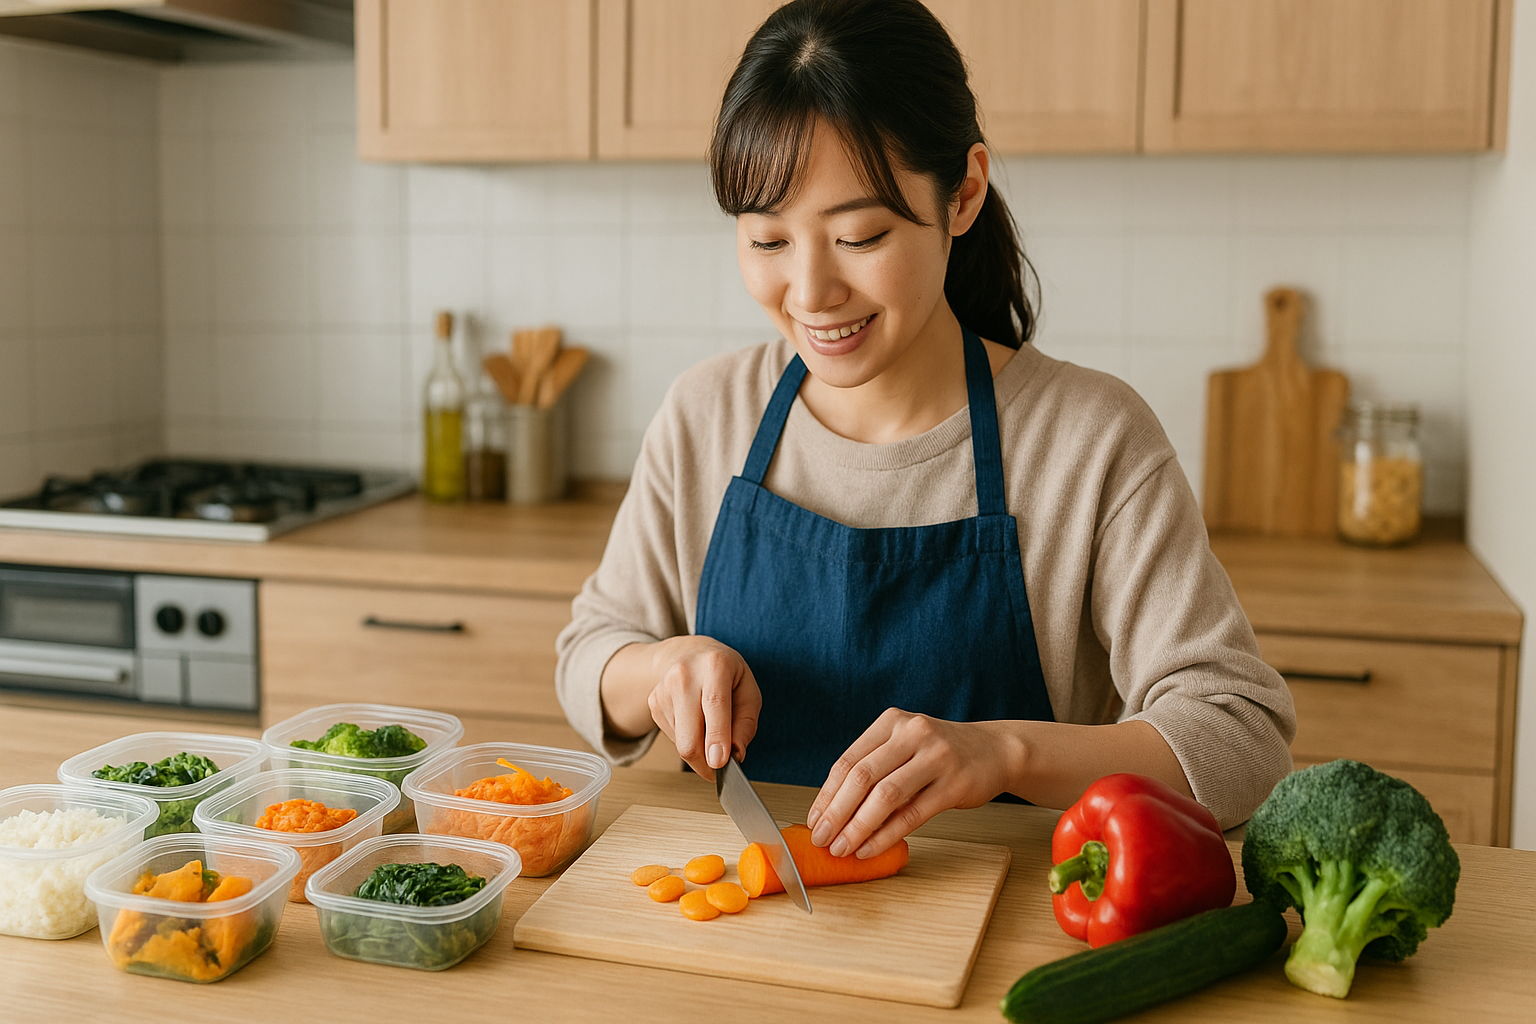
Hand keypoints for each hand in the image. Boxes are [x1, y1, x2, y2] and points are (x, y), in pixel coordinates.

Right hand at [644, 635, 761, 779]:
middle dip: (705, 763)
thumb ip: (746, 723)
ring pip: (681, 743)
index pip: (714, 705)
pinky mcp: (653, 703)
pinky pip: (673, 738)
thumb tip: (736, 754)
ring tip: (709, 726)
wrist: (688, 653)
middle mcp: (684, 675)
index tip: (720, 763)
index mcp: (715, 666)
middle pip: (689, 737)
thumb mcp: (748, 690)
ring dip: (699, 749)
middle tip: (720, 769)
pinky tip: (694, 720)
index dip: (717, 737)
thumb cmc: (725, 673)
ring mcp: (664, 690)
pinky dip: (688, 739)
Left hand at [805, 709, 1024, 858]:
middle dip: (836, 813)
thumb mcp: (905, 746)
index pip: (848, 760)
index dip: (827, 794)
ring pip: (885, 796)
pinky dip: (886, 835)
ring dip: (858, 827)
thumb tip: (832, 812)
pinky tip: (869, 849)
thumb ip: (874, 768)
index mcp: (891, 721)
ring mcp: (936, 757)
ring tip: (842, 848)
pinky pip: (913, 814)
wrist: (995, 750)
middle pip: (862, 777)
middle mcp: (912, 733)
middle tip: (821, 839)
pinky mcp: (955, 784)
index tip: (814, 820)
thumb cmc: (940, 754)